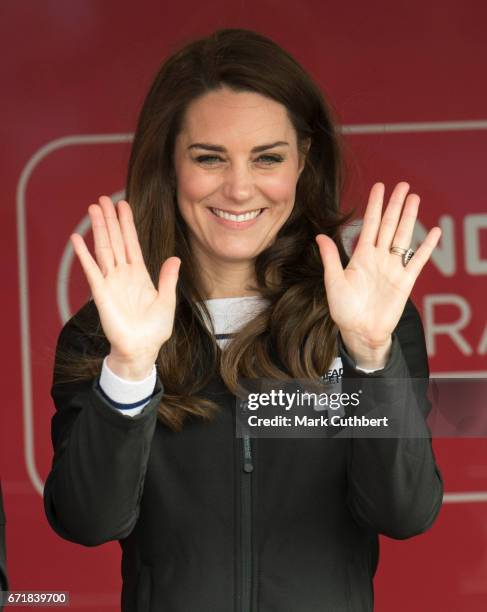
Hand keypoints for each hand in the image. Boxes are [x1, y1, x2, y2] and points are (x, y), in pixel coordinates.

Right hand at [70, 195, 180, 364]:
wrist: (142, 349)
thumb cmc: (155, 329)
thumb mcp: (167, 301)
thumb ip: (167, 278)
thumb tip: (174, 258)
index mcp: (140, 275)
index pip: (132, 243)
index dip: (128, 224)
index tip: (123, 205)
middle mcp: (124, 274)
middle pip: (116, 241)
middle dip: (110, 220)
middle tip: (103, 199)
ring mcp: (111, 282)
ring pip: (104, 249)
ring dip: (99, 229)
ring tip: (92, 209)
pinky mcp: (101, 293)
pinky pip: (91, 269)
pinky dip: (84, 254)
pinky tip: (77, 238)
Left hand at [315, 182, 440, 364]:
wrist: (360, 332)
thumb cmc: (344, 309)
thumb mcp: (333, 282)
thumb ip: (331, 259)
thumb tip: (320, 236)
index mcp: (360, 256)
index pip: (369, 225)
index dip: (374, 205)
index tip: (379, 186)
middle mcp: (378, 258)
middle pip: (388, 225)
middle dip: (395, 205)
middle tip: (403, 184)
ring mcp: (393, 268)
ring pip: (403, 237)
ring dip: (409, 218)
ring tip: (415, 199)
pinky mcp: (405, 281)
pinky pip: (418, 261)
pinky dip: (426, 247)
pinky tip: (434, 232)